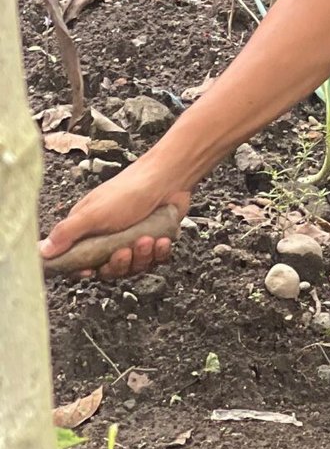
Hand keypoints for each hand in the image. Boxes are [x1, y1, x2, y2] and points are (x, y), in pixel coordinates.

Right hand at [41, 160, 191, 281]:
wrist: (169, 177)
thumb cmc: (129, 190)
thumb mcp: (93, 213)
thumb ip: (68, 233)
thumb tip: (42, 251)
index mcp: (89, 230)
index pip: (78, 261)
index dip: (83, 271)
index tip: (90, 272)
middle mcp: (109, 237)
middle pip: (108, 269)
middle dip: (119, 264)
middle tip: (125, 250)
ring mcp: (133, 238)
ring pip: (133, 266)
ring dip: (141, 256)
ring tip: (146, 239)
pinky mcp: (154, 239)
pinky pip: (154, 259)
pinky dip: (159, 252)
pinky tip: (161, 240)